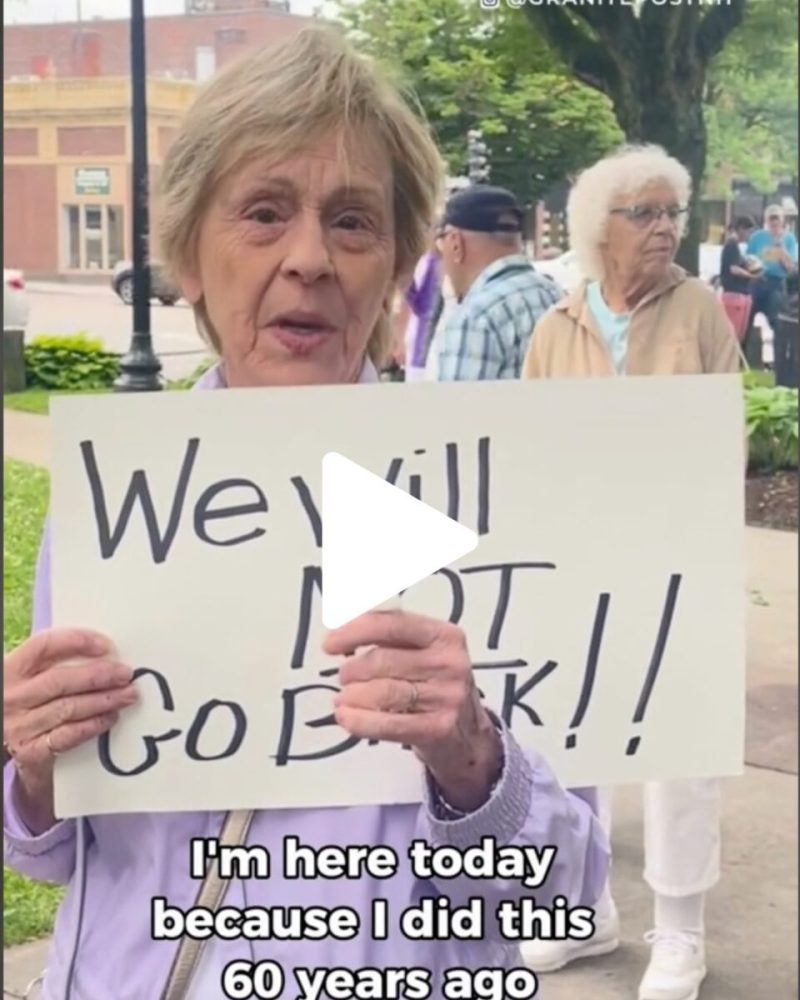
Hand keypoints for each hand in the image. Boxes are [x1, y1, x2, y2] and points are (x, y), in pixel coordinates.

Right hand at [3, 628, 137, 833]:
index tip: (106, 646)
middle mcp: (12, 697)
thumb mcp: (29, 680)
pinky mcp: (31, 752)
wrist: (4, 745)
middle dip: (98, 676)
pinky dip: (93, 725)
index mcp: (11, 671)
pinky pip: (68, 736)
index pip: (43, 647)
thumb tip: (103, 654)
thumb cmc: (25, 704)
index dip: (76, 642)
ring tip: (127, 695)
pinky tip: (110, 717)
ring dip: (103, 701)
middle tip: (125, 674)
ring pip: (67, 708)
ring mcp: (20, 726)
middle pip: (59, 680)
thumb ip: (54, 665)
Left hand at [323, 611, 501, 810]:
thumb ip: (390, 638)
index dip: (354, 631)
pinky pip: (387, 724)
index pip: (392, 624)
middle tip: (343, 678)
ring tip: (343, 699)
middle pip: (382, 660)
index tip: (328, 643)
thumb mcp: (424, 653)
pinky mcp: (438, 729)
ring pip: (382, 692)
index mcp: (444, 635)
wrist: (467, 735)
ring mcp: (447, 697)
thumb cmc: (433, 685)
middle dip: (351, 670)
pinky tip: (345, 717)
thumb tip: (341, 631)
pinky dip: (359, 721)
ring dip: (352, 696)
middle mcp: (450, 663)